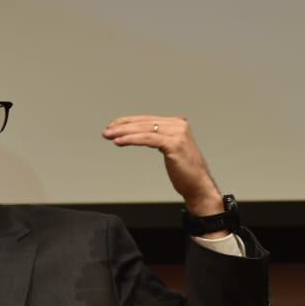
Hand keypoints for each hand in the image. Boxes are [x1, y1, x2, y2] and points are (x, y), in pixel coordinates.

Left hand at [102, 114, 224, 215]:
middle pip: (144, 123)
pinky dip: (132, 140)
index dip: (128, 122)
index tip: (113, 126)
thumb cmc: (185, 171)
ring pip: (144, 130)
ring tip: (109, 135)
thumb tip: (141, 134)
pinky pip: (148, 139)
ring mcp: (177, 133)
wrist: (199, 186)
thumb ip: (160, 138)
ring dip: (123, 132)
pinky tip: (120, 142)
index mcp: (177, 123)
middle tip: (106, 131)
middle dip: (122, 126)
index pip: (147, 119)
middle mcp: (178, 125)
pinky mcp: (174, 144)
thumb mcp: (170, 149)